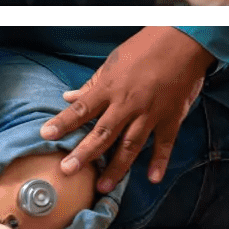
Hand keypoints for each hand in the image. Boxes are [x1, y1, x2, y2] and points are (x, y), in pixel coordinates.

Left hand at [41, 28, 213, 190]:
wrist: (183, 41)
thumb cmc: (145, 48)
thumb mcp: (112, 61)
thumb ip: (91, 83)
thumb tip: (68, 97)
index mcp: (110, 88)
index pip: (81, 109)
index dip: (62, 123)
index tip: (45, 135)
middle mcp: (127, 105)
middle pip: (102, 134)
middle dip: (84, 154)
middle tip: (68, 171)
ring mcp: (150, 114)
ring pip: (129, 146)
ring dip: (116, 168)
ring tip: (102, 186)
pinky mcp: (170, 118)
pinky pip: (164, 144)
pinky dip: (159, 162)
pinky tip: (151, 179)